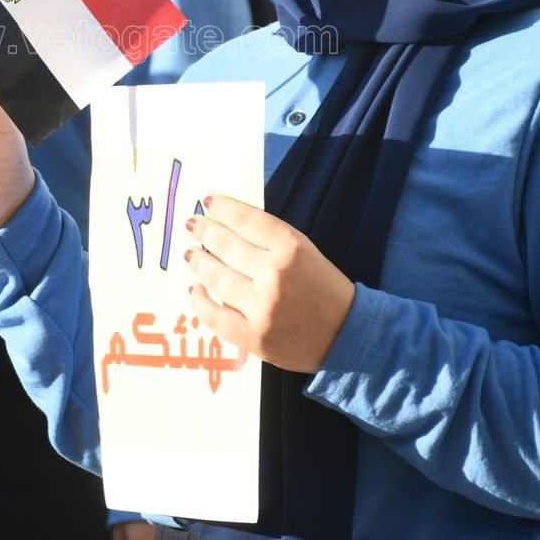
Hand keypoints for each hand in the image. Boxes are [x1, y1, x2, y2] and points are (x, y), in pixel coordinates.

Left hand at [185, 195, 355, 373]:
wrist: (348, 335)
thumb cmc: (325, 289)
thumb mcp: (306, 252)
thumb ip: (271, 241)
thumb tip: (229, 226)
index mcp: (292, 248)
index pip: (248, 219)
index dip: (224, 208)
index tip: (209, 202)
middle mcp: (275, 274)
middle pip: (227, 245)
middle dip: (205, 231)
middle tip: (193, 224)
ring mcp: (263, 307)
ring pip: (217, 277)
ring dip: (199, 262)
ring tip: (192, 254)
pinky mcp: (254, 337)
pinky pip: (215, 317)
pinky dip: (199, 302)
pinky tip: (195, 290)